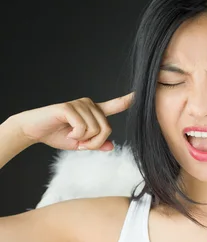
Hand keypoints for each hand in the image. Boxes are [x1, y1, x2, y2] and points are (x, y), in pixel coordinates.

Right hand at [10, 92, 134, 150]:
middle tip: (80, 143)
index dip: (125, 101)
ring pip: (96, 130)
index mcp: (93, 112)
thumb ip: (96, 144)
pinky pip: (83, 128)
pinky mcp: (69, 107)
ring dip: (84, 140)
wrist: (34, 131)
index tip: (137, 95)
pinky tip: (66, 132)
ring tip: (72, 136)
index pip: (113, 106)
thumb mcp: (81, 144)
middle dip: (95, 143)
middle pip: (107, 129)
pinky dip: (76, 136)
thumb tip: (112, 146)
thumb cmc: (57, 135)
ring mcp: (79, 104)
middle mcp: (89, 104)